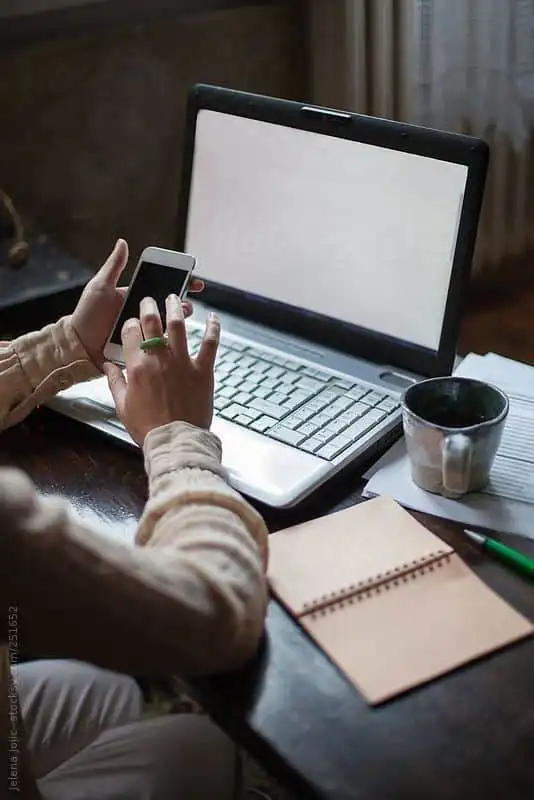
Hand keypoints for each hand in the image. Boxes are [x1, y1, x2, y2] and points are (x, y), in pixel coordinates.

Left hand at [71, 239, 202, 367]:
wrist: (78, 345)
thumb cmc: (87, 315)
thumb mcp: (100, 287)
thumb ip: (114, 266)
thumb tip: (123, 242)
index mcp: (135, 297)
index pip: (161, 288)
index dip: (180, 283)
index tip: (194, 281)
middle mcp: (141, 314)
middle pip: (168, 307)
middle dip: (182, 304)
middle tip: (187, 303)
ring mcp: (143, 331)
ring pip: (167, 325)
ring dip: (177, 320)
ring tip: (180, 318)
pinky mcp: (142, 348)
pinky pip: (159, 343)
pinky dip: (169, 340)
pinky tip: (174, 337)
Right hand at [103, 294, 219, 443]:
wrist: (175, 441)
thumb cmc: (148, 427)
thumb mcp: (122, 406)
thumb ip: (115, 381)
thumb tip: (107, 365)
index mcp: (137, 367)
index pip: (129, 332)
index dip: (129, 324)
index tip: (131, 323)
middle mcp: (159, 359)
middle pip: (152, 322)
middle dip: (148, 307)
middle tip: (149, 300)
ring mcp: (183, 362)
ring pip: (178, 325)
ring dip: (175, 308)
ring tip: (174, 298)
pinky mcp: (203, 370)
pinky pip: (210, 343)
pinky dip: (213, 328)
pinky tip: (213, 317)